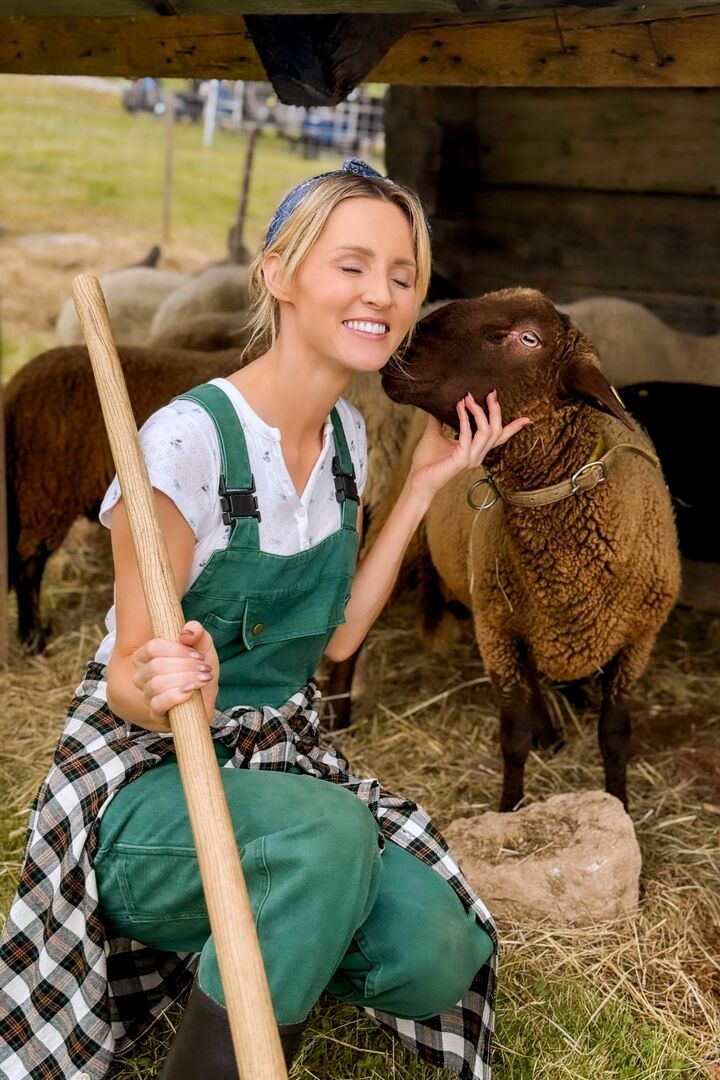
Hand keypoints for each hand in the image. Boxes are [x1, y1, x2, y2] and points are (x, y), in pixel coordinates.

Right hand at [131, 620, 219, 725]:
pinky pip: (157, 704)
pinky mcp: (156, 713)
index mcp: (146, 656)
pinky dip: (175, 697)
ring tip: (203, 679)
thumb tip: (185, 633)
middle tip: (205, 668)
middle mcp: (141, 675)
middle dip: (185, 666)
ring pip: (157, 684)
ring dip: (185, 680)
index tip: (198, 655)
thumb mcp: (202, 644)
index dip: (176, 650)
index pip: (152, 648)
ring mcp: (147, 695)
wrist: (206, 695)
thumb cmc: (199, 667)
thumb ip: (196, 631)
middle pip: (156, 666)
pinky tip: (191, 692)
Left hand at [408, 391, 531, 500]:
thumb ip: (440, 420)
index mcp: (476, 450)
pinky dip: (464, 418)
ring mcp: (471, 458)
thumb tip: (437, 403)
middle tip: (490, 393)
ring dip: (478, 412)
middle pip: (497, 430)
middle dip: (495, 410)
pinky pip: (468, 435)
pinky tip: (458, 407)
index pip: (500, 438)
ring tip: (468, 398)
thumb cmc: (426, 461)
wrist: (417, 479)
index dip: (514, 428)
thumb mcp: (434, 434)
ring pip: (487, 432)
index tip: (527, 418)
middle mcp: (478, 455)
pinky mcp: (461, 460)